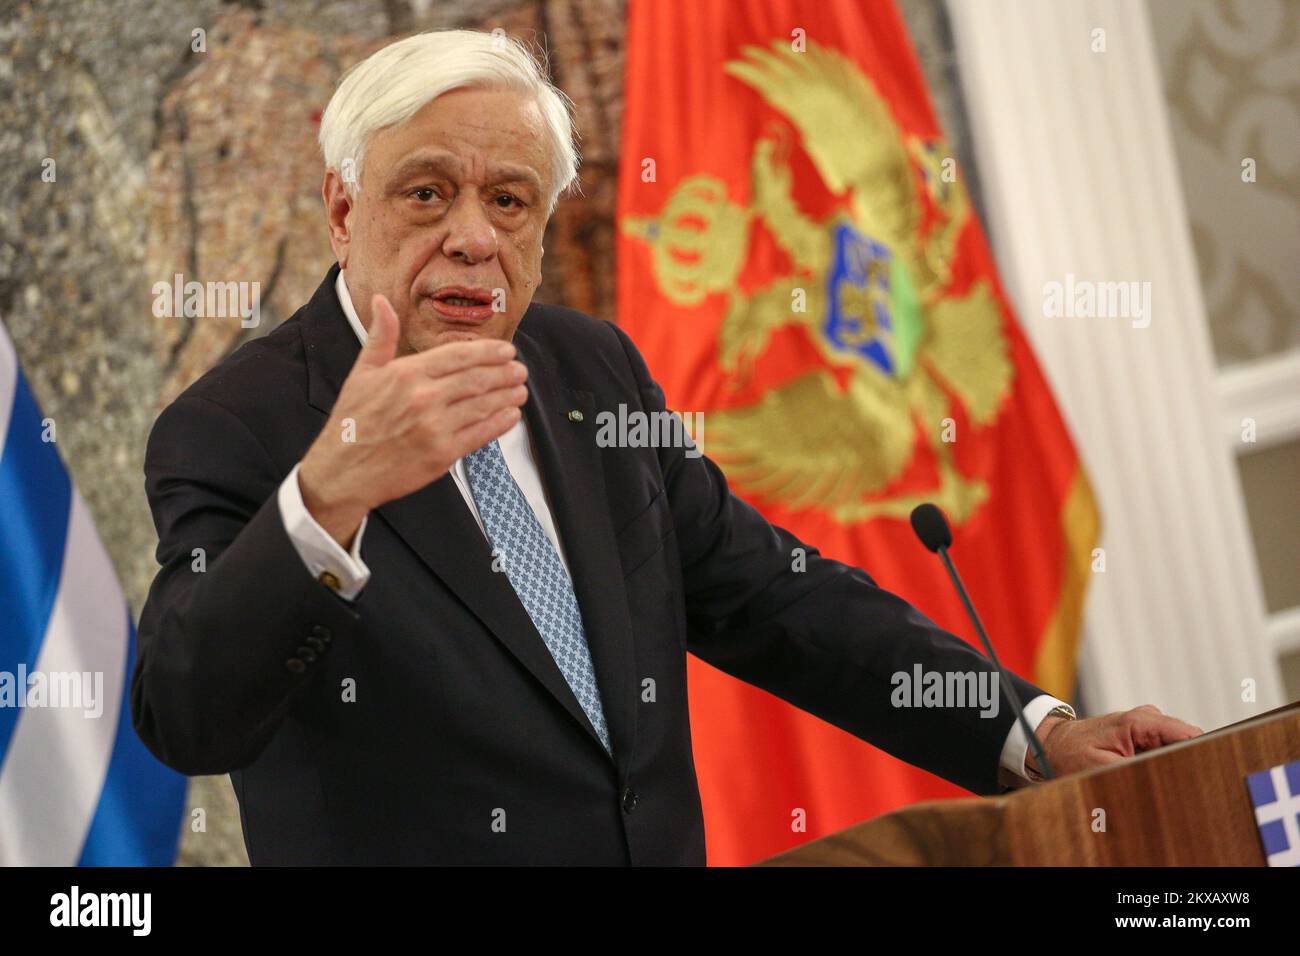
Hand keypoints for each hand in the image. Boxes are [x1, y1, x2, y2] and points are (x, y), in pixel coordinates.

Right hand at [298, 293, 527, 546]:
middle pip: (477, 378)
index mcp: (406, 373)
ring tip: (521, 389)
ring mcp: (434, 427)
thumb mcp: (362, 372)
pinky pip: (480, 434)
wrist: (342, 470)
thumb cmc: (352, 420)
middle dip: (505, 372)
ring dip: (508, 395)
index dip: (489, 351)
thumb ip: (380, 336)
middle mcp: (423, 397)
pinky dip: (500, 423)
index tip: (507, 350)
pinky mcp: (442, 454)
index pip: (459, 355)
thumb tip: (380, 300)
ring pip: (484, 404)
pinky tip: (511, 415)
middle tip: (520, 369)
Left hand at [1028, 704, 1203, 777]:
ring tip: (1154, 783)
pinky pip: (1165, 750)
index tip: (1202, 780)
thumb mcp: (1103, 768)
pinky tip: (1149, 777)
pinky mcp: (1144, 735)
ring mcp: (1148, 726)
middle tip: (1178, 789)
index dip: (1201, 757)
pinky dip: (1162, 765)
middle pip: (1188, 743)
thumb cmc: (1072, 755)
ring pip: (1178, 748)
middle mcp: (1149, 718)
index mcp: (1140, 722)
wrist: (1052, 745)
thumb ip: (1137, 770)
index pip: (1190, 736)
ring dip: (1173, 767)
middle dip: (1187, 765)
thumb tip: (1169, 777)